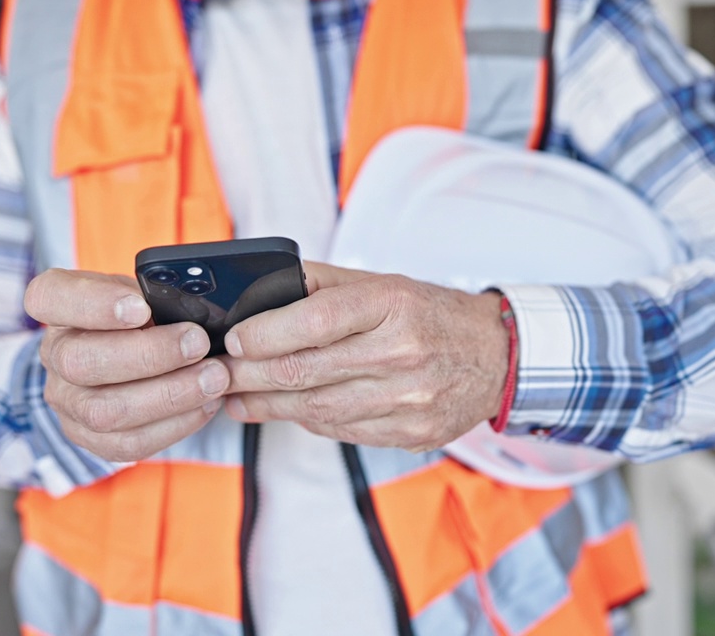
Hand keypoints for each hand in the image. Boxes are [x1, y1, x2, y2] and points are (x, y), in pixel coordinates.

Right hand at [24, 269, 228, 461]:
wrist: (126, 358)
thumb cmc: (138, 319)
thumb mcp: (142, 293)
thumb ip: (156, 295)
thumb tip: (193, 308)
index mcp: (58, 306)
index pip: (49, 297)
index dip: (93, 303)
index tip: (141, 306)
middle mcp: (54, 355)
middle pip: (80, 362)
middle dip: (148, 355)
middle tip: (197, 343)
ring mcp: (67, 402)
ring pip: (104, 411)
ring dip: (169, 395)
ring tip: (213, 378)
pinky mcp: (90, 437)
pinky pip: (128, 442)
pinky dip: (174, 425)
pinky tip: (204, 404)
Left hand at [222, 263, 508, 451]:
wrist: (495, 357)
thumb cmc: (430, 314)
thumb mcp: (383, 283)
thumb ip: (321, 284)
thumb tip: (256, 291)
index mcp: (393, 304)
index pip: (315, 321)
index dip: (264, 334)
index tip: (234, 340)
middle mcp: (403, 353)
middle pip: (307, 371)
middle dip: (250, 375)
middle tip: (219, 374)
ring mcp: (409, 399)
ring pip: (318, 409)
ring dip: (268, 405)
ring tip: (238, 397)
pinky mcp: (410, 432)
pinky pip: (341, 431)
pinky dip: (307, 420)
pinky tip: (285, 410)